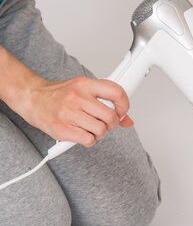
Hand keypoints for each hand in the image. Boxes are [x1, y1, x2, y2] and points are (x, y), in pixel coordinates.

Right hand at [16, 75, 132, 146]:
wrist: (31, 97)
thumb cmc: (59, 95)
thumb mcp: (84, 91)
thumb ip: (106, 102)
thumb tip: (128, 121)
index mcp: (84, 84)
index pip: (116, 92)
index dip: (124, 105)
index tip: (122, 111)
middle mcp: (77, 97)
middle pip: (111, 116)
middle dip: (112, 124)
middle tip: (104, 123)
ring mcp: (69, 113)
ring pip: (101, 130)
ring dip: (100, 133)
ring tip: (91, 128)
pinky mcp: (62, 129)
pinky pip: (89, 140)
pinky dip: (90, 140)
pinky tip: (83, 134)